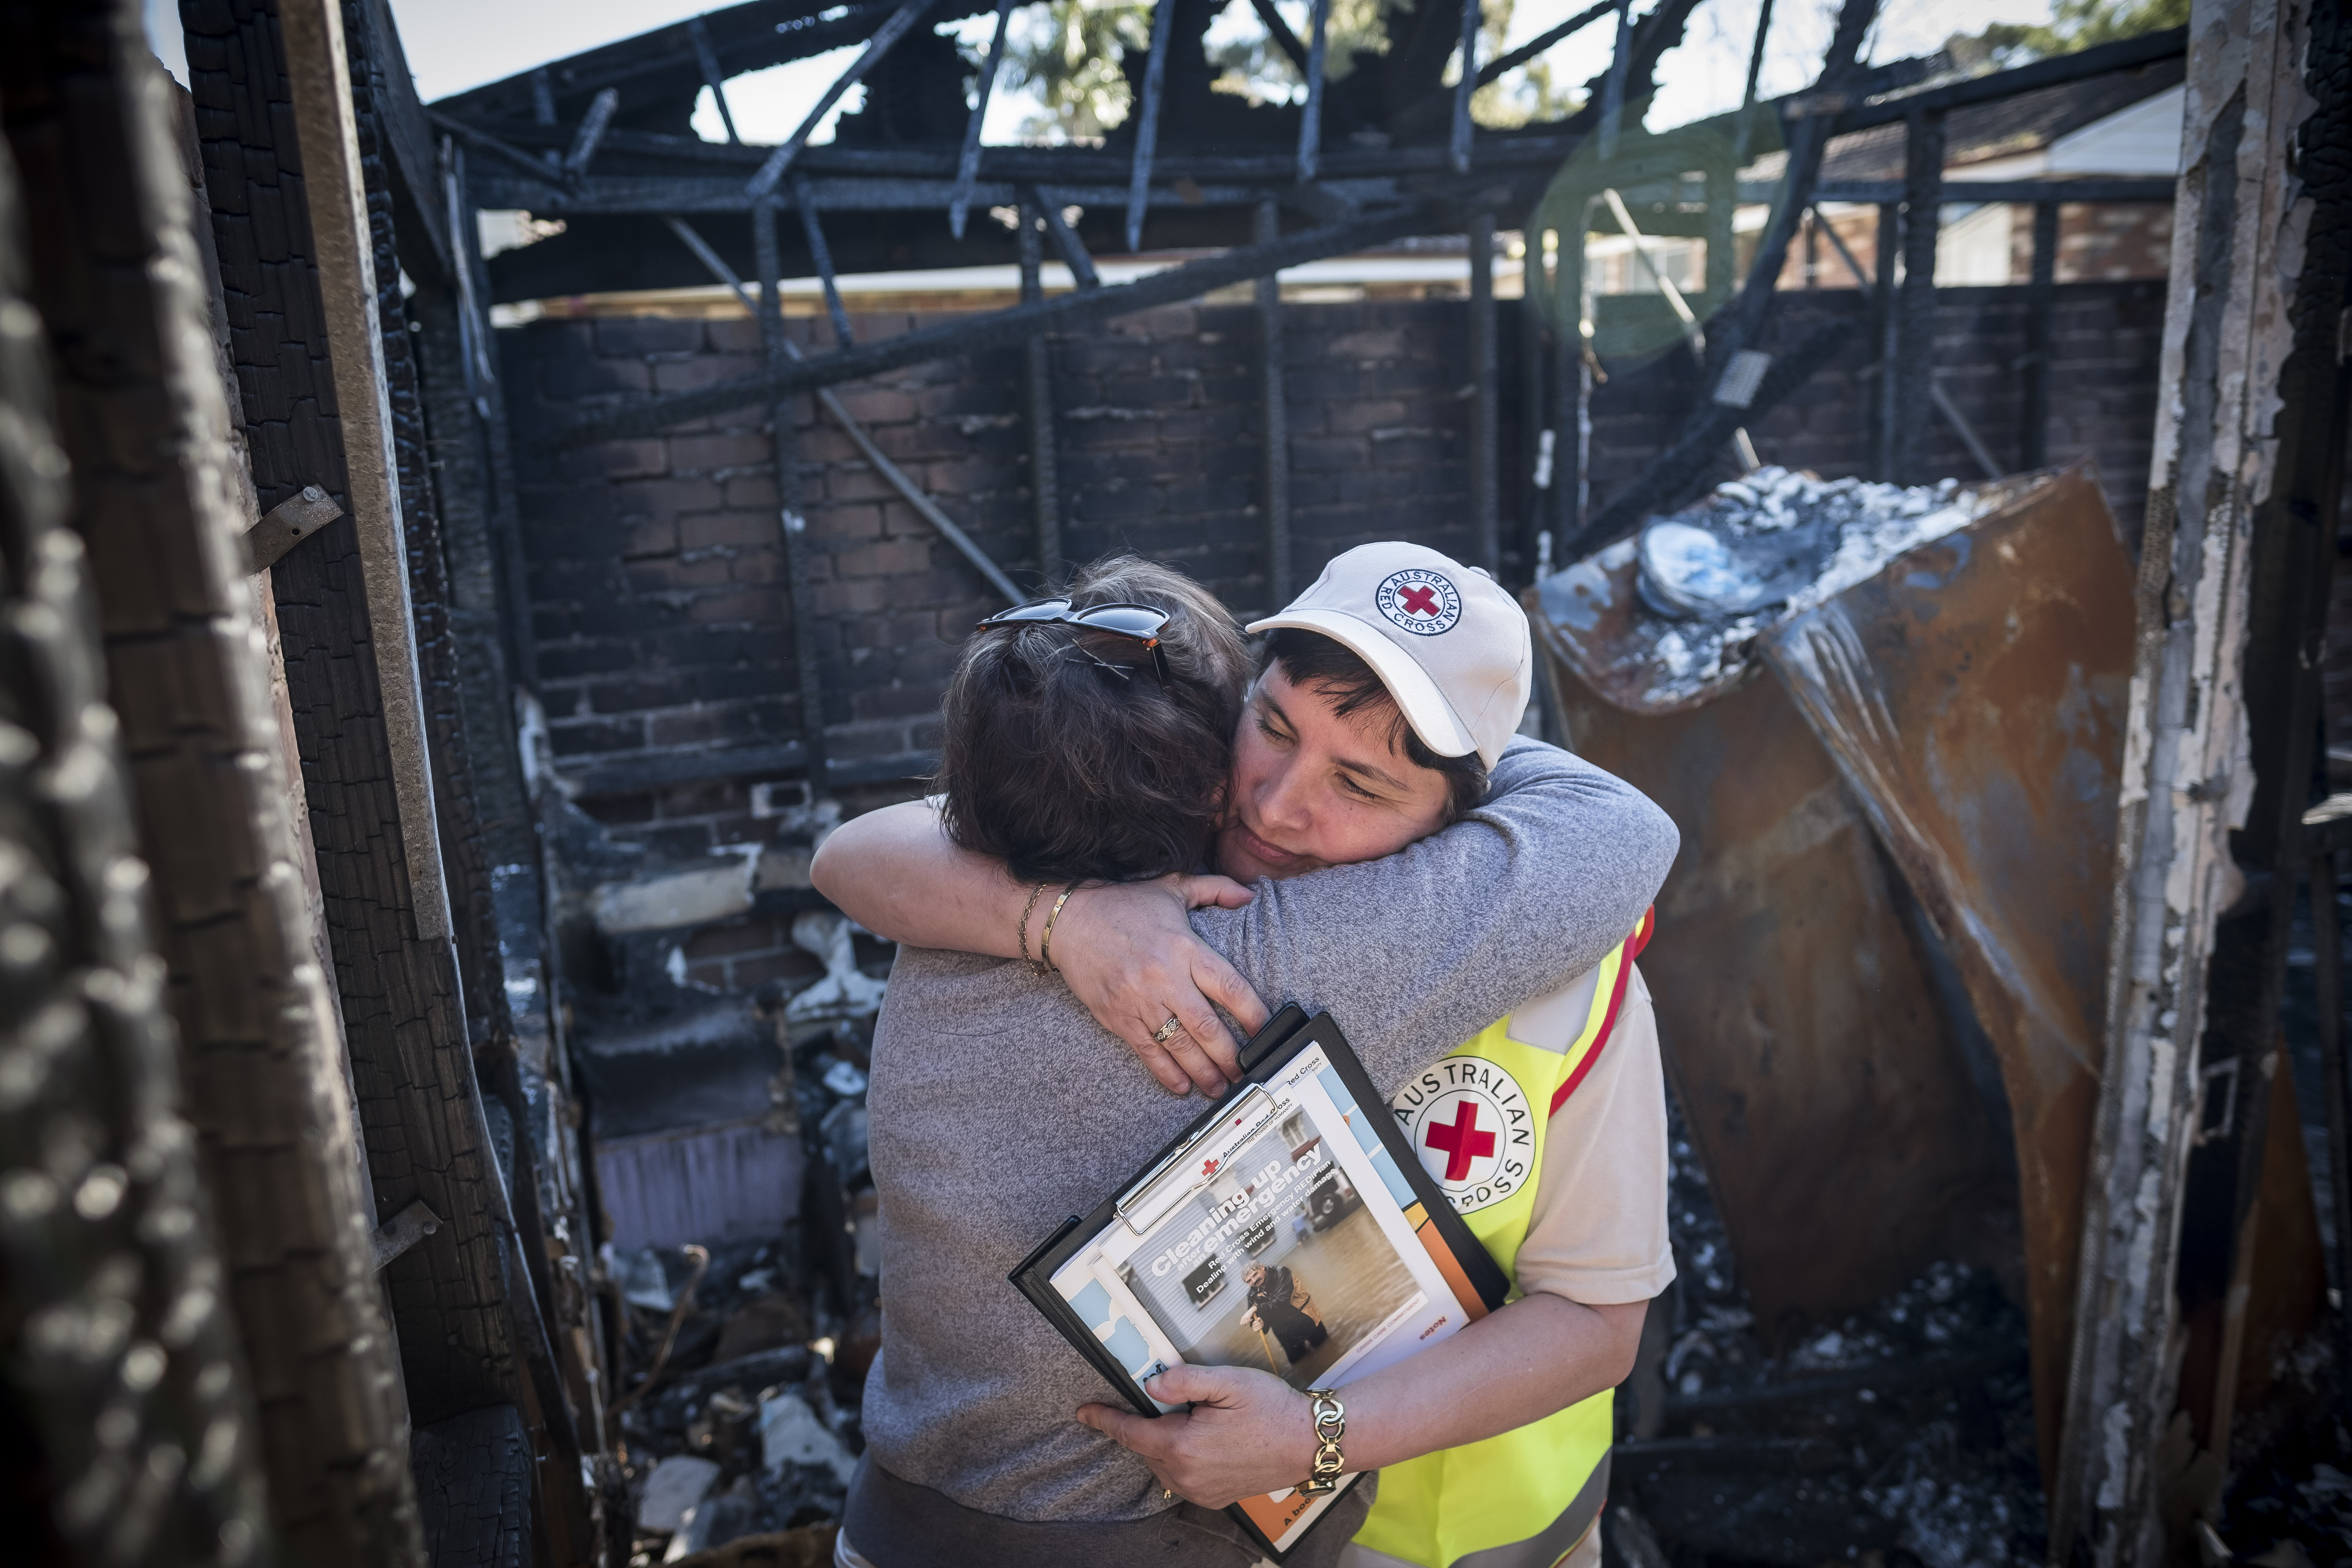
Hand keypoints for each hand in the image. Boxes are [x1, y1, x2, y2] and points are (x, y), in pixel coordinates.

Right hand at [1052, 876, 1269, 1094]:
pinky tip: (1181, 1086)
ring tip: (1219, 1086)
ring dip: (1202, 1071)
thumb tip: (1249, 895)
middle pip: (1206, 1025)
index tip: (1266, 1031)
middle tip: (1245, 1072)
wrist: (1068, 920)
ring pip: (1178, 1044)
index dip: (1253, 1013)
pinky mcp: (1117, 1016)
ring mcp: (1139, 1000)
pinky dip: (1165, 1072)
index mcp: (1184, 947)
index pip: (1229, 986)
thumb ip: (1214, 888)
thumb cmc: (1122, 905)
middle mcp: (1164, 977)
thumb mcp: (1172, 888)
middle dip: (1230, 1055)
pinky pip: (1146, 1050)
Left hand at [1075, 1364, 1315, 1507]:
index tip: (1084, 1412)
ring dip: (1164, 1443)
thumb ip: (1183, 1380)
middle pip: (1146, 1448)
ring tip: (1192, 1419)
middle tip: (1170, 1401)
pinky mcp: (1214, 1498)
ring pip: (1163, 1464)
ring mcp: (1201, 1492)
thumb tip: (1150, 1384)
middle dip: (1147, 1425)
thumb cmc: (1272, 1409)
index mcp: (1183, 1446)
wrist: (1309, 1442)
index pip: (1130, 1432)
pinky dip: (1181, 1459)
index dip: (1104, 1419)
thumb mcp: (1228, 1382)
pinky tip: (1202, 1441)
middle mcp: (1187, 1476)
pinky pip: (1182, 1478)